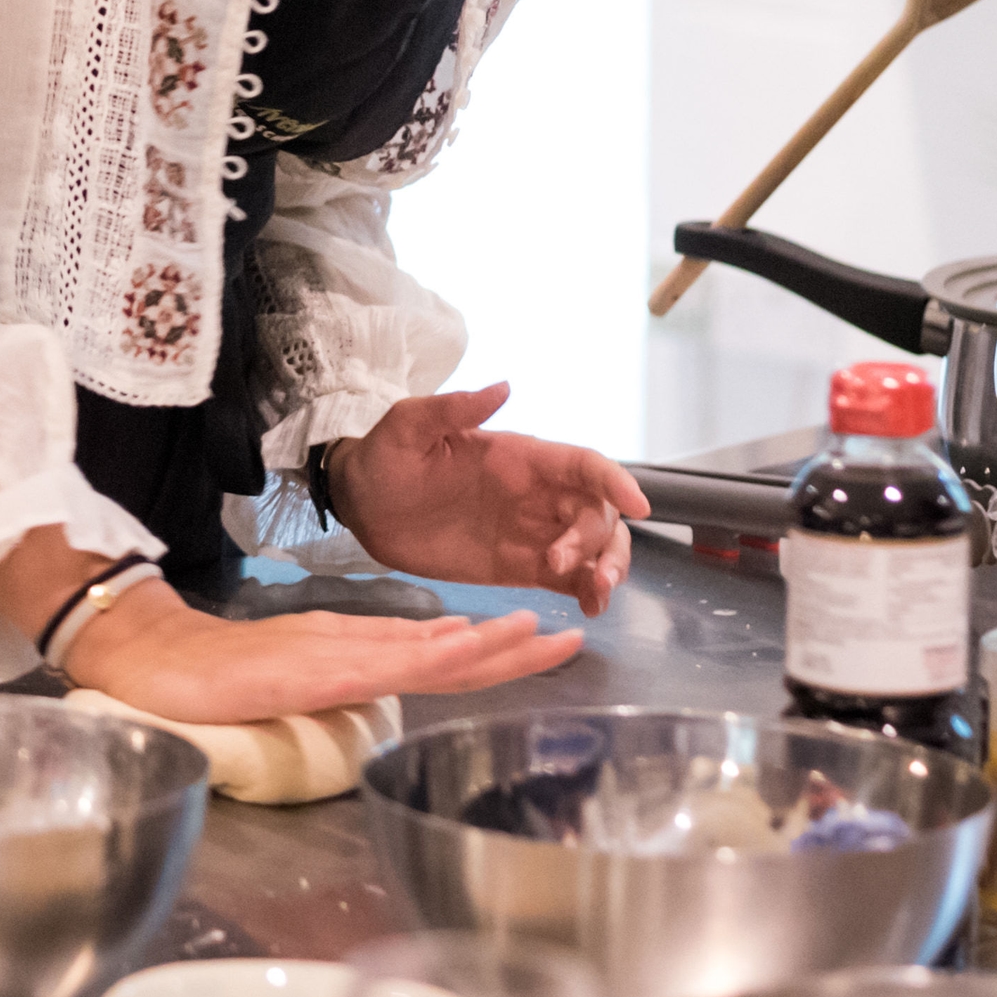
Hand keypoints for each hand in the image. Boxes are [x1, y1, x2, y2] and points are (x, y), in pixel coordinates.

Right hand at [62, 580, 580, 724]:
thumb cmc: (224, 671)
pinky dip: (420, 655)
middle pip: (452, 653)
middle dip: (515, 648)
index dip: (503, 650)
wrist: (159, 664)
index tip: (550, 640)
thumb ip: (363, 658)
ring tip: (536, 635)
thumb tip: (429, 656)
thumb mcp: (308, 662)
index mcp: (361, 652)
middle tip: (572, 636)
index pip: (447, 654)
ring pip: (426, 654)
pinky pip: (376, 665)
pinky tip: (452, 647)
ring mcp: (336, 657)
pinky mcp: (310, 670)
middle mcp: (359, 648)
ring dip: (485, 646)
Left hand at [328, 384, 650, 617]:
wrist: (360, 508)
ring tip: (596, 593)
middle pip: (598, 512)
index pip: (583, 464)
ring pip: (593, 548)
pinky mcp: (518, 567)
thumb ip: (452, 408)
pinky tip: (591, 609)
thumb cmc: (383, 458)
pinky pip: (568, 580)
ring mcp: (530, 533)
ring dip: (607, 567)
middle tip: (567, 562)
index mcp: (518, 457)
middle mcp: (535, 494)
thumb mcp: (407, 426)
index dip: (615, 481)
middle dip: (602, 538)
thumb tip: (503, 387)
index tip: (637, 505)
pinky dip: (588, 593)